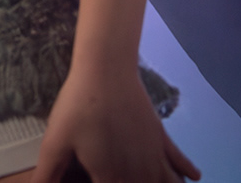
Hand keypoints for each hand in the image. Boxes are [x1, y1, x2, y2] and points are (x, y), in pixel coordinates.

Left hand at [32, 69, 200, 182]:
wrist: (106, 68)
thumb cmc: (78, 105)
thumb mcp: (56, 141)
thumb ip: (47, 174)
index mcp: (112, 179)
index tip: (97, 182)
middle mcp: (138, 174)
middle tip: (119, 177)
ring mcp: (154, 156)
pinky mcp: (160, 137)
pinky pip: (179, 162)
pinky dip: (187, 172)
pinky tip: (194, 178)